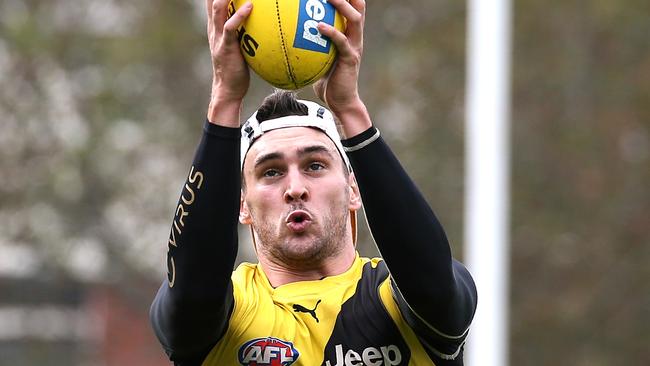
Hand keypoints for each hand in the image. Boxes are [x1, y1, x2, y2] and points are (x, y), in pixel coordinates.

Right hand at [206, 0, 252, 124]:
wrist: (228, 89)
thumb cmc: (239, 69)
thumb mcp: (242, 46)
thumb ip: (248, 31)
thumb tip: (266, 24)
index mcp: (217, 25)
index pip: (216, 1)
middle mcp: (214, 27)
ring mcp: (218, 36)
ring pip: (219, 8)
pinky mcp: (225, 47)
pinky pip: (231, 28)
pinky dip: (240, 15)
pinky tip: (250, 6)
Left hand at [313, 0, 370, 135]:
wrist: (341, 102)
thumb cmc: (328, 83)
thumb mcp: (319, 60)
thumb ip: (312, 46)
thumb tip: (289, 38)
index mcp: (349, 35)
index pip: (352, 9)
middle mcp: (355, 37)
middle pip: (358, 7)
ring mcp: (355, 46)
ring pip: (354, 19)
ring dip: (341, 6)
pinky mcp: (351, 58)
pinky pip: (341, 42)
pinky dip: (331, 32)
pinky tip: (318, 26)